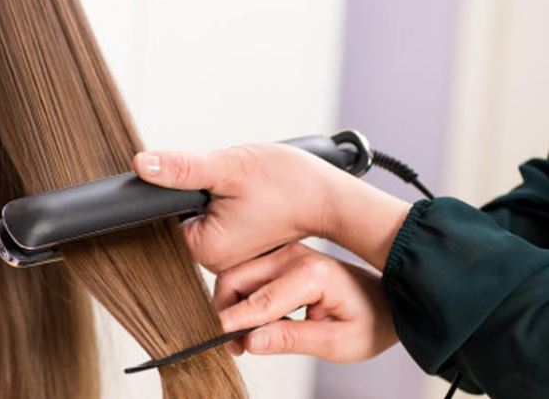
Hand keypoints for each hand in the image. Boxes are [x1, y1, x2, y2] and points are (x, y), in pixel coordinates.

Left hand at [132, 143, 411, 271]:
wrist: (330, 196)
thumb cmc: (289, 184)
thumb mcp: (229, 167)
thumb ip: (182, 168)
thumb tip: (142, 165)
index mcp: (205, 249)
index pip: (163, 217)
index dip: (176, 191)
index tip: (203, 181)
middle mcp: (214, 261)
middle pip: (180, 216)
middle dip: (197, 192)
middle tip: (231, 184)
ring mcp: (227, 256)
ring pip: (200, 215)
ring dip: (212, 195)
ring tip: (244, 190)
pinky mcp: (238, 246)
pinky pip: (216, 219)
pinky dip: (224, 202)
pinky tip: (247, 198)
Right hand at [213, 242, 396, 361]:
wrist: (389, 299)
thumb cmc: (371, 321)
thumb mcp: (339, 343)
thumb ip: (293, 340)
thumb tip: (251, 341)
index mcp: (312, 274)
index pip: (260, 300)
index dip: (232, 321)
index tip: (211, 337)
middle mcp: (293, 256)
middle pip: (237, 278)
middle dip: (226, 312)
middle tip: (234, 347)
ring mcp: (285, 253)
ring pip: (237, 274)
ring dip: (232, 304)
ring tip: (246, 337)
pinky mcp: (280, 256)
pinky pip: (247, 273)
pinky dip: (242, 296)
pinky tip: (257, 320)